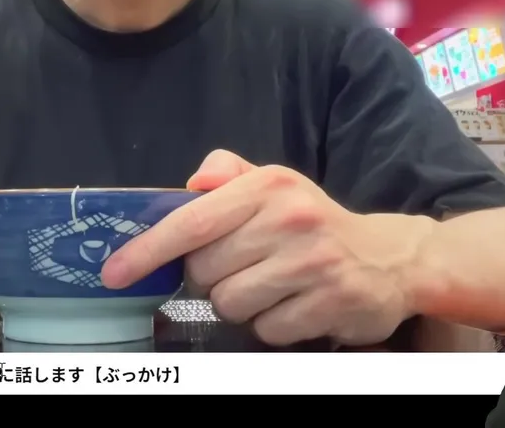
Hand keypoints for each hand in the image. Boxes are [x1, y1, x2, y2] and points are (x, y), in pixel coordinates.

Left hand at [102, 150, 417, 345]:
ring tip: (271, 286)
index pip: (190, 222)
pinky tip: (294, 304)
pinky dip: (272, 324)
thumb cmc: (312, 222)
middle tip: (241, 268)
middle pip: (203, 271)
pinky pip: (266, 329)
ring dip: (242, 303)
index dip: (146, 250)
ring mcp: (312, 262)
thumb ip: (225, 174)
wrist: (390, 258)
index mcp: (267, 186)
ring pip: (230, 304)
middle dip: (210, 278)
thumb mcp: (273, 184)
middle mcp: (289, 219)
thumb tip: (190, 184)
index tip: (114, 273)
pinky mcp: (330, 302)